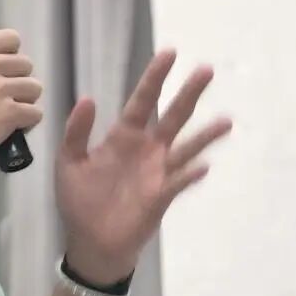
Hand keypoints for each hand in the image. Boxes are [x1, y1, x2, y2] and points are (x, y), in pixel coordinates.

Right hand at [0, 29, 43, 187]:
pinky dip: (27, 122)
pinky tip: (12, 128)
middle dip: (17, 80)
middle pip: (25, 64)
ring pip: (34, 87)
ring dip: (25, 101)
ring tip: (9, 113)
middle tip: (3, 97)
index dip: (10, 56)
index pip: (10, 38)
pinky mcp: (9, 113)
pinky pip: (35, 112)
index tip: (2, 70)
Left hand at [56, 49, 232, 284]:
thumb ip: (76, 131)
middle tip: (207, 69)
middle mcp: (146, 149)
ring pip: (185, 147)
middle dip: (188, 93)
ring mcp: (157, 172)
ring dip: (205, 135)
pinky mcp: (161, 197)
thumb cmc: (80, 200)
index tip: (170, 53)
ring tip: (226, 120)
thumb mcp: (69, 162)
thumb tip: (89, 98)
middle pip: (172, 116)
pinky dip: (189, 174)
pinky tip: (203, 165)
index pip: (142, 101)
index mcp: (123, 137)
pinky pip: (178, 182)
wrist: (89, 242)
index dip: (154, 78)